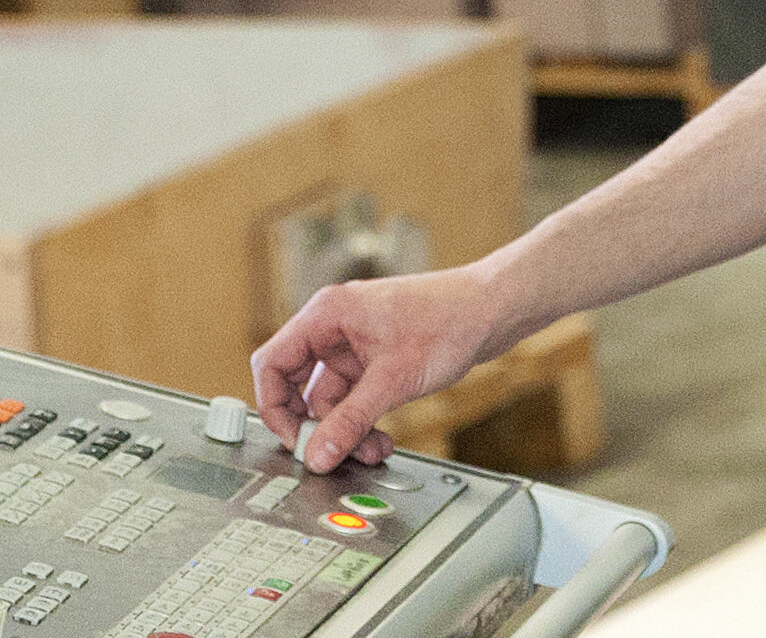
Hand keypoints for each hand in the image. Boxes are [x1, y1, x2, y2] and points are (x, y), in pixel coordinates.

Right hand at [248, 265, 521, 473]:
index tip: (293, 439)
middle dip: (315, 424)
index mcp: (326, 315)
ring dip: (346, 429)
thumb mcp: (392, 380)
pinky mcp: (377, 361)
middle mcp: (334, 328)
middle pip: (297, 386)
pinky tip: (382, 439)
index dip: (275, 406)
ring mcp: (355, 345)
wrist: (493, 311)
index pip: (271, 363)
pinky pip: (355, 399)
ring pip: (331, 399)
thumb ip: (350, 420)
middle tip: (329, 453)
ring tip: (371, 450)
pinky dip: (364, 422)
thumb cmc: (448, 320)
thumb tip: (317, 454)